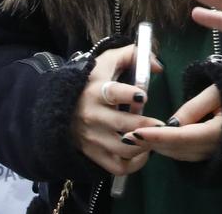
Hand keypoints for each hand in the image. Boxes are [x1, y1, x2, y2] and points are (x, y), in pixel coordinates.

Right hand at [71, 44, 163, 176]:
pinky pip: (117, 167)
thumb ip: (132, 55)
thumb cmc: (90, 81)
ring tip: (155, 136)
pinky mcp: (92, 154)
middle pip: (125, 125)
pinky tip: (143, 152)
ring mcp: (92, 138)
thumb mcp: (106, 61)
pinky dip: (134, 164)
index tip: (143, 95)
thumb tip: (158, 67)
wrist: (58, 106)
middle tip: (163, 124)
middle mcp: (93, 116)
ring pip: (124, 148)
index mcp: (97, 91)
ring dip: (144, 144)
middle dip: (148, 125)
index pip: (113, 93)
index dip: (130, 95)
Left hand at [127, 84, 221, 161]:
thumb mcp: (219, 90)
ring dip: (156, 147)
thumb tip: (172, 122)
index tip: (135, 132)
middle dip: (150, 143)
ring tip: (134, 140)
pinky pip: (183, 154)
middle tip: (127, 137)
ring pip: (177, 154)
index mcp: (217, 131)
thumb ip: (195, 105)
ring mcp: (211, 153)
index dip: (157, 135)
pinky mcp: (207, 153)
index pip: (181, 136)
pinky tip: (153, 142)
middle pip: (175, 149)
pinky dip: (166, 149)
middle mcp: (212, 147)